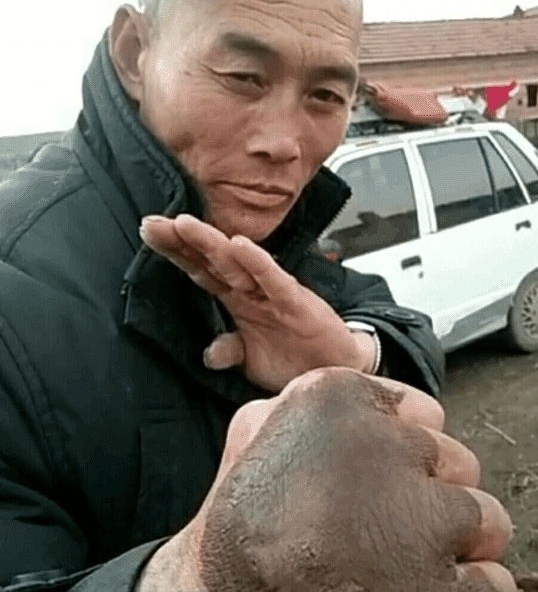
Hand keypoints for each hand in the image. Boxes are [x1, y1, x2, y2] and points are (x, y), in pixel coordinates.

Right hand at [122, 369, 516, 591]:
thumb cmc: (233, 537)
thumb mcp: (252, 433)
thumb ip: (312, 407)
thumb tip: (368, 412)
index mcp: (340, 402)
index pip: (424, 412)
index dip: (410, 454)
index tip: (393, 478)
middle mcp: (388, 449)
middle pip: (458, 463)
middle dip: (432, 497)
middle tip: (391, 531)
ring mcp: (421, 524)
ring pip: (487, 521)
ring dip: (457, 548)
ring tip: (408, 573)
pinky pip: (496, 589)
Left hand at [139, 214, 374, 391]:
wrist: (335, 368)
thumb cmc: (296, 357)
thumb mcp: (252, 361)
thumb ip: (229, 351)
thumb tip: (207, 355)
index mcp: (238, 299)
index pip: (201, 270)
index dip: (175, 251)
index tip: (148, 232)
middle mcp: (251, 290)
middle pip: (211, 259)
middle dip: (181, 240)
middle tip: (151, 223)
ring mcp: (272, 293)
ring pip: (236, 263)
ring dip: (210, 243)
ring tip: (183, 224)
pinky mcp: (295, 302)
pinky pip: (273, 280)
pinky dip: (256, 262)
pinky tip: (238, 244)